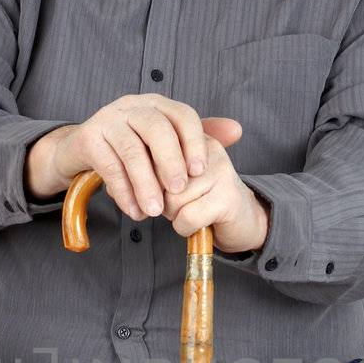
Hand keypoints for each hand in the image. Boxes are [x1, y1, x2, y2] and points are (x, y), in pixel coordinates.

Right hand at [26, 93, 241, 222]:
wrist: (79, 151)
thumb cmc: (129, 148)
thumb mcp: (163, 143)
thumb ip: (196, 137)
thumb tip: (237, 130)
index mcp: (156, 103)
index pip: (182, 115)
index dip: (194, 142)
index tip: (200, 172)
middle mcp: (132, 105)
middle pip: (156, 128)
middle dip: (170, 161)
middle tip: (179, 191)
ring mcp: (107, 119)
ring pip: (131, 149)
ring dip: (145, 183)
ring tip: (155, 212)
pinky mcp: (87, 137)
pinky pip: (108, 165)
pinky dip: (124, 192)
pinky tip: (135, 211)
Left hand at [157, 128, 269, 252]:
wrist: (244, 219)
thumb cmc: (201, 198)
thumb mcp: (174, 176)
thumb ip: (150, 167)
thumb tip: (119, 174)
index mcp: (191, 135)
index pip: (150, 151)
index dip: (147, 177)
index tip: (159, 187)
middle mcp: (207, 147)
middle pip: (158, 176)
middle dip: (161, 197)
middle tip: (178, 202)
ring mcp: (220, 171)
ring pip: (172, 199)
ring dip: (173, 215)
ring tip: (191, 210)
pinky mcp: (227, 197)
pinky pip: (187, 216)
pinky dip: (184, 227)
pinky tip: (196, 224)